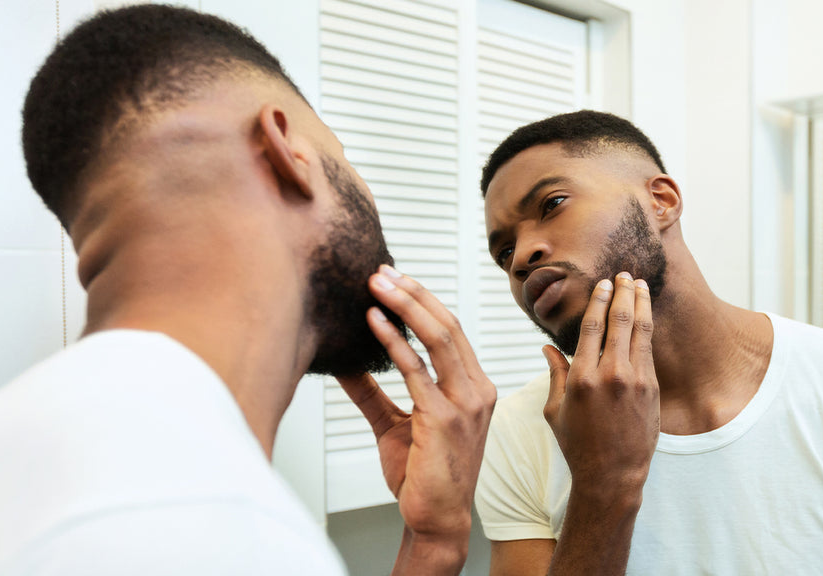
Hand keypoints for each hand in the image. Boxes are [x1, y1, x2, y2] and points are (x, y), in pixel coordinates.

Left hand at [336, 265, 495, 557]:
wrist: (435, 520)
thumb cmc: (423, 476)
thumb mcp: (395, 425)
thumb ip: (372, 392)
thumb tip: (345, 362)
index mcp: (474, 388)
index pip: (451, 331)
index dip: (423, 300)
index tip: (395, 280)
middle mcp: (477, 391)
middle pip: (448, 325)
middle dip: (413, 293)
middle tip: (382, 271)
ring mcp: (466, 404)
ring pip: (439, 338)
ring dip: (405, 306)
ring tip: (376, 285)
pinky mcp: (444, 419)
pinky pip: (417, 371)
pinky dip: (393, 342)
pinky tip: (374, 323)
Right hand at [542, 272, 659, 495]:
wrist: (612, 474)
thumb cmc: (578, 445)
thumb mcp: (555, 410)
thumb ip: (554, 374)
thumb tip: (547, 347)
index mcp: (581, 378)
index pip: (591, 326)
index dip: (598, 300)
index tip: (603, 283)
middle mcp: (609, 374)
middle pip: (618, 320)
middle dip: (622, 292)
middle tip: (624, 274)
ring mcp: (634, 380)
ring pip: (639, 329)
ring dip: (640, 302)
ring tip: (640, 284)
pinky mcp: (651, 388)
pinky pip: (649, 349)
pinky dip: (648, 326)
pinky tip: (647, 313)